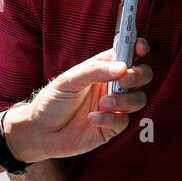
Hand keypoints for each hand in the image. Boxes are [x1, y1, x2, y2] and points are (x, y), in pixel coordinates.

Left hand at [5, 39, 152, 161]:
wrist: (40, 132)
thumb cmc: (52, 101)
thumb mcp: (69, 80)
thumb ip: (95, 71)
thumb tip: (123, 67)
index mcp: (103, 69)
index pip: (128, 54)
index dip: (138, 48)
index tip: (140, 49)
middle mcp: (112, 86)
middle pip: (142, 76)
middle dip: (139, 76)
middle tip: (125, 80)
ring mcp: (114, 107)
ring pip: (138, 99)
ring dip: (124, 100)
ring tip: (103, 103)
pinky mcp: (111, 127)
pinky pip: (123, 121)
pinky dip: (110, 119)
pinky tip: (92, 118)